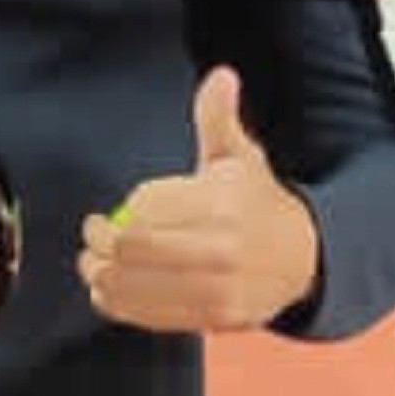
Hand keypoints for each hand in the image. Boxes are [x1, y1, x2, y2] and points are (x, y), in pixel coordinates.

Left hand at [78, 67, 321, 333]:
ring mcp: (218, 289)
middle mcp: (221, 250)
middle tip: (91, 237)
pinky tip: (110, 290)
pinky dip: (118, 305)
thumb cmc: (257, 202)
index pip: (145, 209)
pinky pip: (149, 316)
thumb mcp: (240, 156)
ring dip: (101, 276)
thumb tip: (221, 75)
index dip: (121, 211)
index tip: (106, 214)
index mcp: (223, 204)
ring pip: (134, 287)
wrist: (303, 257)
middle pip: (133, 250)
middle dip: (100, 244)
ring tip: (94, 264)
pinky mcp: (214, 320)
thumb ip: (219, 118)